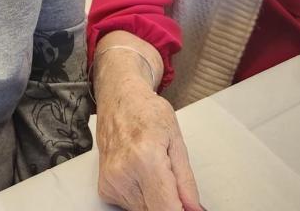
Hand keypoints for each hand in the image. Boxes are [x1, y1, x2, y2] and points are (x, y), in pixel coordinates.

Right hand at [95, 64, 201, 210]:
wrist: (118, 99)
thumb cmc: (148, 112)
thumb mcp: (177, 141)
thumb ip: (186, 181)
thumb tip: (194, 210)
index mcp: (146, 158)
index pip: (167, 209)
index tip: (187, 206)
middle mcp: (124, 173)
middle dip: (170, 203)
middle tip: (173, 184)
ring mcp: (112, 182)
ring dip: (156, 200)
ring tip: (156, 172)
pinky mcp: (105, 188)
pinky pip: (131, 206)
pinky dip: (142, 197)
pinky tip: (142, 174)